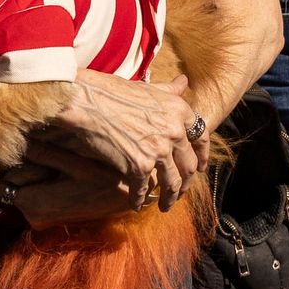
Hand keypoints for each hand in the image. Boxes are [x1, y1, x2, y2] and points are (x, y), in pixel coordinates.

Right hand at [37, 70, 204, 206]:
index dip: (202, 155)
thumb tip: (184, 82)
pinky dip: (140, 199)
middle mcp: (174, 131)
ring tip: (165, 205)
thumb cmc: (111, 91)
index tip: (200, 167)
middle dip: (186, 183)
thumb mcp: (148, 88)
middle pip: (189, 165)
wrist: (86, 101)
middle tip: (180, 192)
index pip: (201, 137)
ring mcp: (158, 150)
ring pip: (172, 183)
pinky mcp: (139, 166)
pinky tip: (137, 204)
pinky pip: (144, 189)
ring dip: (169, 198)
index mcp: (179, 110)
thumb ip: (169, 90)